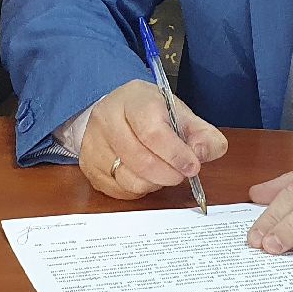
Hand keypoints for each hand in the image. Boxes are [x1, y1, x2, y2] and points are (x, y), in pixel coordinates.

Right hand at [79, 79, 227, 199]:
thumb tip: (202, 153)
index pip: (153, 133)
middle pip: (141, 160)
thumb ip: (203, 134)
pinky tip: (145, 175)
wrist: (115, 111)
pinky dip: (139, 189)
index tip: (193, 166)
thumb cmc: (150, 113)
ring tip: (163, 172)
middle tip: (181, 173)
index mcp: (133, 100)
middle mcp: (107, 119)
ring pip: (130, 180)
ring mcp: (94, 144)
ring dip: (155, 183)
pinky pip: (119, 191)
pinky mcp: (89, 167)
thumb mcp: (181, 114)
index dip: (176, 154)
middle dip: (169, 174)